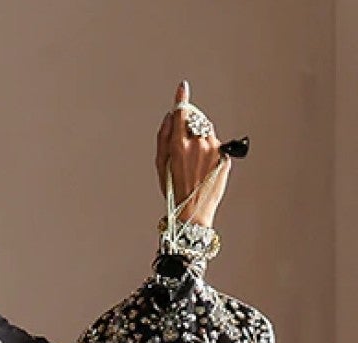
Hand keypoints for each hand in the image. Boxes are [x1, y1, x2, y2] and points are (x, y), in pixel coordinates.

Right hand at [156, 78, 231, 224]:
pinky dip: (210, 150)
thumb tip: (169, 117)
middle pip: (196, 121)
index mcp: (179, 146)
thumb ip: (163, 137)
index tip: (182, 88)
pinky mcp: (225, 156)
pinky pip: (217, 145)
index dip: (181, 100)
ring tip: (195, 161)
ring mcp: (214, 149)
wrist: (193, 211)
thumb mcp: (160, 166)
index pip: (181, 114)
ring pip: (207, 131)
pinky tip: (204, 167)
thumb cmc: (174, 190)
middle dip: (190, 126)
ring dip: (201, 138)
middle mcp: (198, 144)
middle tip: (185, 145)